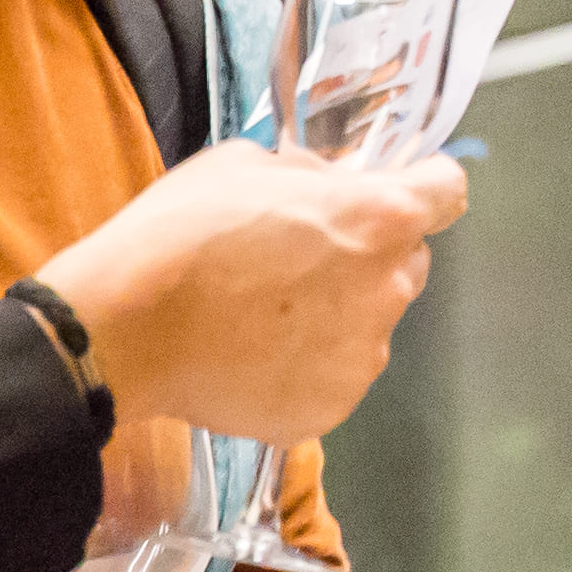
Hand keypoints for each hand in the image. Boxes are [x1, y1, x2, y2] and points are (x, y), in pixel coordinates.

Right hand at [30, 141, 469, 447]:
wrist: (124, 331)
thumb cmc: (180, 234)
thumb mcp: (244, 163)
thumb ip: (308, 174)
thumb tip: (327, 184)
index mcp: (379, 217)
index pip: (446, 191)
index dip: (423, 185)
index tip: (399, 190)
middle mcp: (387, 289)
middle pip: (409, 262)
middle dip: (372, 254)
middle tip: (304, 255)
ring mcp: (362, 357)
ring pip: (370, 323)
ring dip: (339, 313)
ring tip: (263, 313)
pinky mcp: (329, 408)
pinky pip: (334, 375)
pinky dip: (307, 365)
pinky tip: (253, 354)